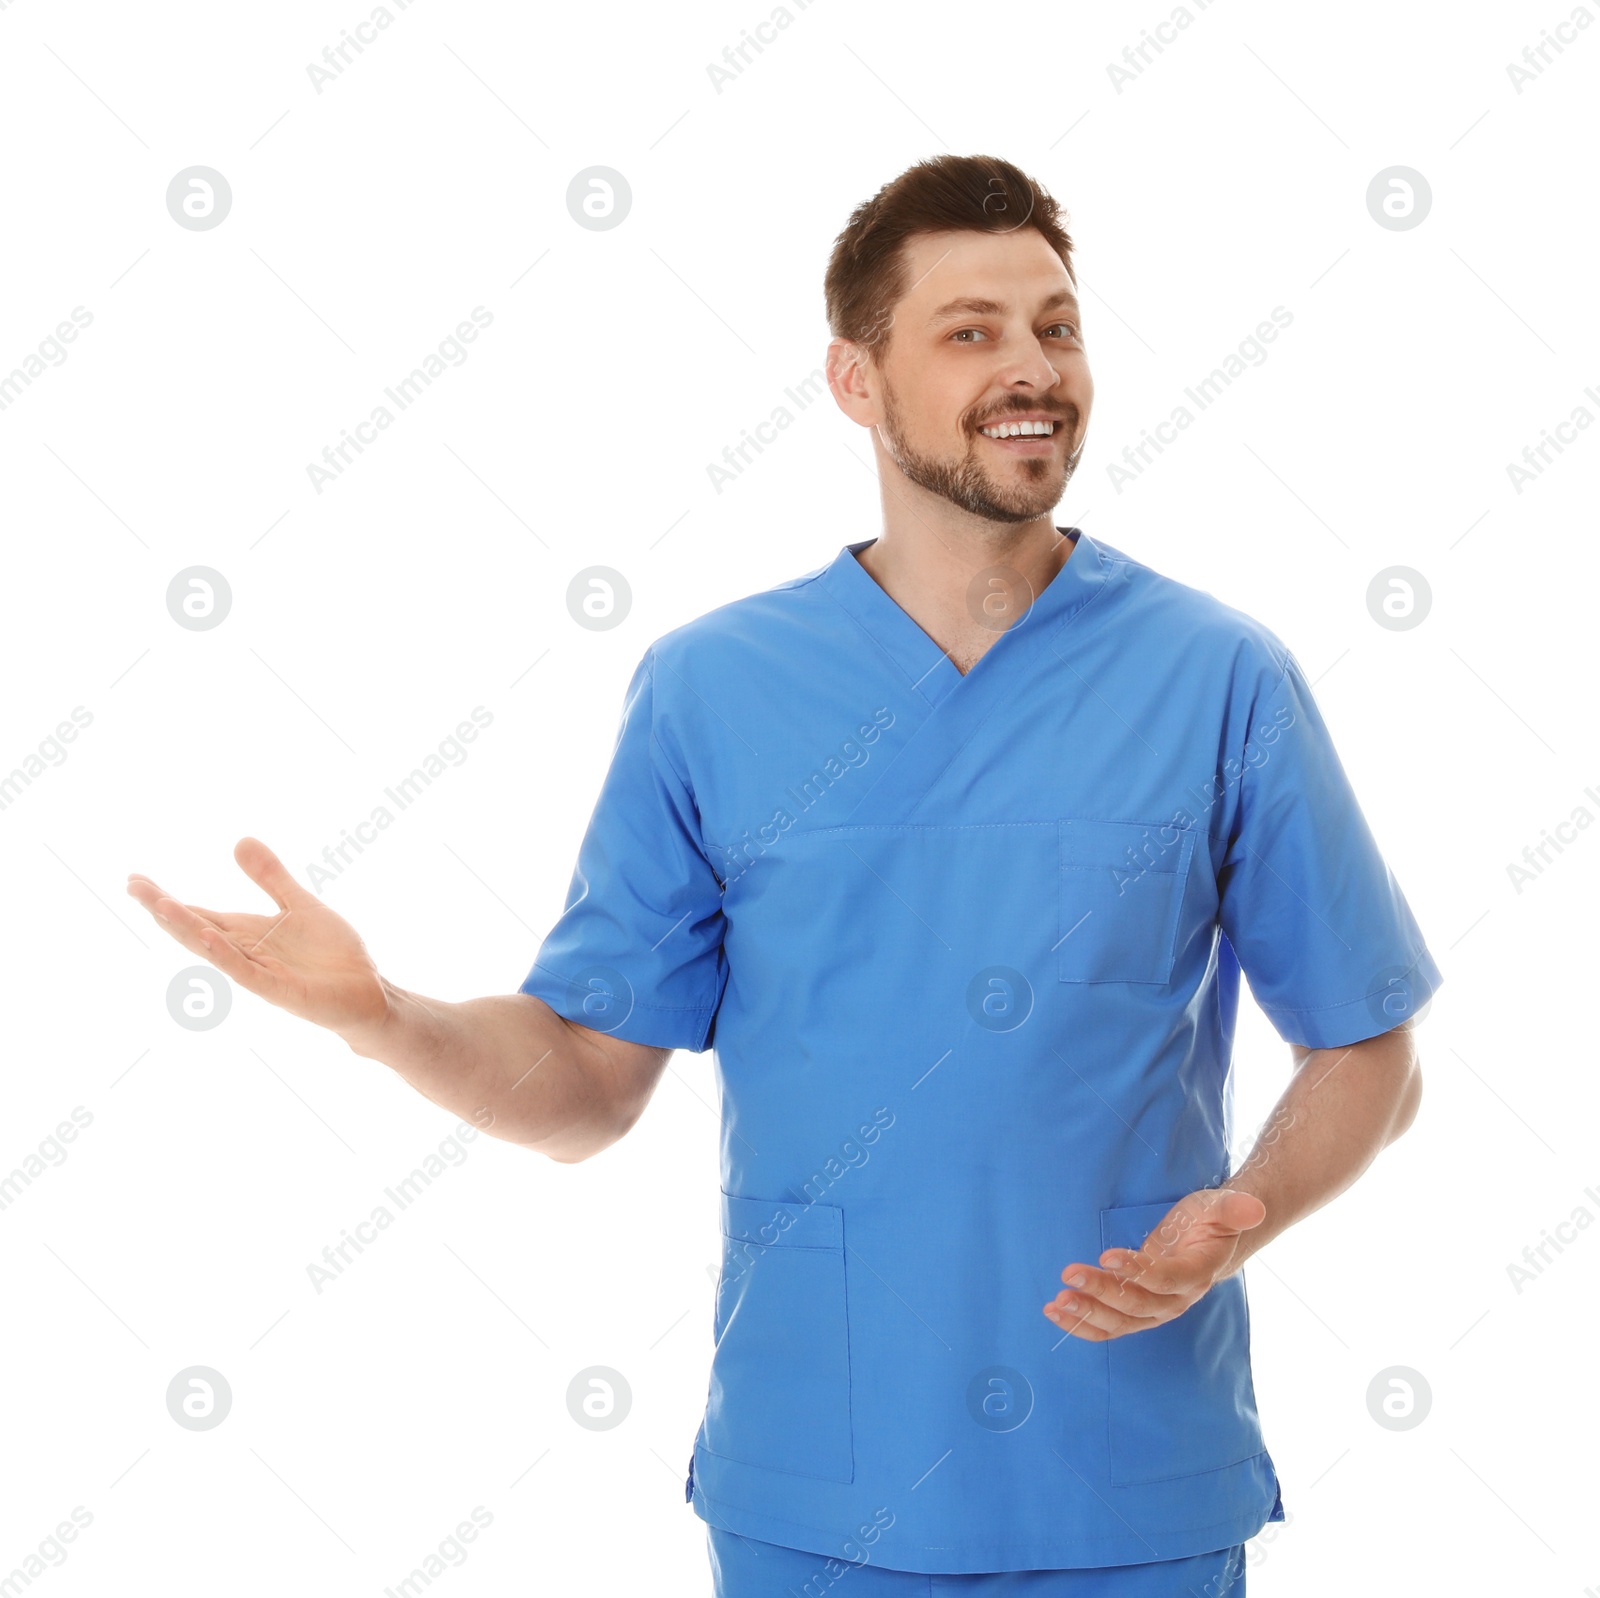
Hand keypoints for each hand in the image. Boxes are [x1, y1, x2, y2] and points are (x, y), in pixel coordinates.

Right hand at [127, 837, 389, 1039]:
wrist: (368, 991)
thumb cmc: (332, 954)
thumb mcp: (299, 904)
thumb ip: (271, 877)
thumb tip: (240, 840)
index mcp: (247, 933)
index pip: (199, 914)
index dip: (167, 899)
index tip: (134, 880)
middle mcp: (246, 953)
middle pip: (196, 928)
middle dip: (164, 909)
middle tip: (132, 886)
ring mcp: (260, 973)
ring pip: (215, 949)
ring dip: (187, 929)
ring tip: (159, 905)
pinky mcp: (281, 990)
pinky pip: (247, 972)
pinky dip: (227, 956)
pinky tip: (209, 936)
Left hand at [1042, 1188, 1266, 1339]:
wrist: (1211, 1241)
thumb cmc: (1213, 1220)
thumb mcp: (1222, 1206)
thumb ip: (1234, 1207)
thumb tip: (1254, 1208)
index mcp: (1196, 1274)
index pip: (1167, 1279)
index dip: (1139, 1271)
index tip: (1107, 1255)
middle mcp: (1176, 1300)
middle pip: (1138, 1306)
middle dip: (1102, 1293)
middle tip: (1069, 1275)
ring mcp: (1154, 1309)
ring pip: (1120, 1321)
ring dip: (1087, 1314)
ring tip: (1057, 1302)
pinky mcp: (1136, 1309)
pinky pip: (1109, 1326)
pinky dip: (1082, 1324)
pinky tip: (1054, 1312)